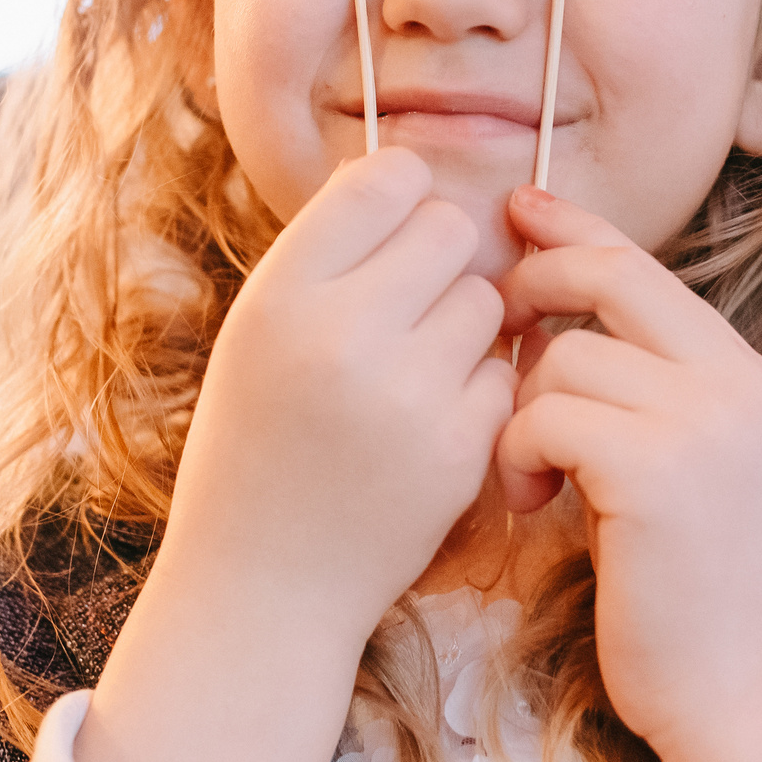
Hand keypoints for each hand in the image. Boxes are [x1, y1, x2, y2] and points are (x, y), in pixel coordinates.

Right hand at [76, 148, 512, 761]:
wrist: (262, 584)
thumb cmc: (260, 440)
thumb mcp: (258, 332)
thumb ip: (328, 256)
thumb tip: (413, 177)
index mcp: (278, 296)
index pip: (382, 179)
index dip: (399, 197)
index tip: (389, 235)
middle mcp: (339, 336)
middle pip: (450, 228)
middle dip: (441, 258)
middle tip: (406, 305)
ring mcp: (405, 396)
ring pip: (487, 300)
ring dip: (464, 323)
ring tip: (411, 370)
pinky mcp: (458, 451)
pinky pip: (502, 373)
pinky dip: (478, 391)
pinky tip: (430, 423)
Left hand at [494, 187, 761, 761]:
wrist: (735, 695)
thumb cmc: (682, 589)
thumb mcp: (675, 464)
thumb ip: (638, 388)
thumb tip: (547, 313)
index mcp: (740, 373)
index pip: (642, 263)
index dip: (572, 228)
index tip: (518, 210)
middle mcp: (734, 383)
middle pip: (608, 276)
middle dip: (533, 284)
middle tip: (495, 325)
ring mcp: (704, 425)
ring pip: (563, 357)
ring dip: (522, 410)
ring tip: (529, 474)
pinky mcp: (659, 473)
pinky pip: (546, 416)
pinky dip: (517, 453)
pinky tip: (530, 499)